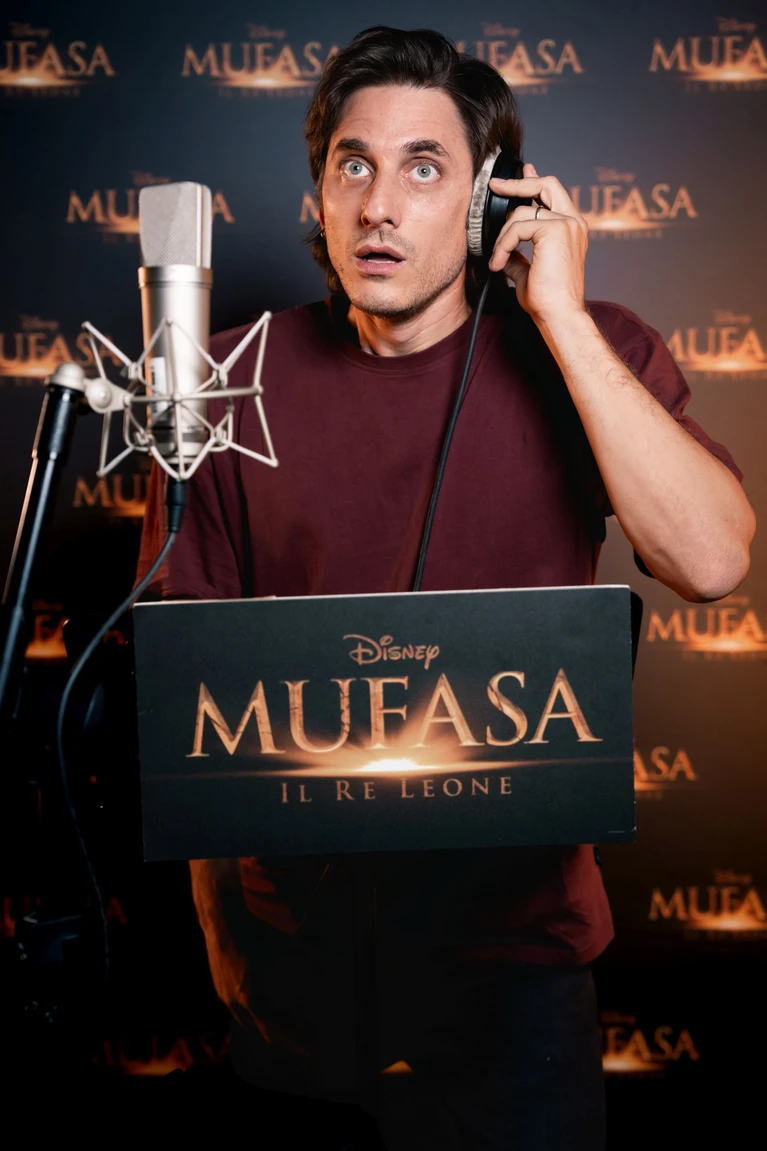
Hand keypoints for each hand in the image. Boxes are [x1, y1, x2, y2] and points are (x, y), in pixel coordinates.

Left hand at [488, 162, 587, 324]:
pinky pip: (518, 227)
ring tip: (497, 260)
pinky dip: (503, 244)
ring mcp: (567, 224)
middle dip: (518, 182)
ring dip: (502, 236)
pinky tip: (500, 263)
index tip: (516, 175)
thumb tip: (504, 249)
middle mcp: (573, 222)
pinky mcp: (556, 230)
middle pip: (546, 184)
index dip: (533, 180)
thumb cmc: (548, 301)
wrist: (559, 315)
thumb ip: (519, 255)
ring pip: (523, 211)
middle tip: (496, 186)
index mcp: (571, 229)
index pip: (552, 194)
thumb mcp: (528, 272)